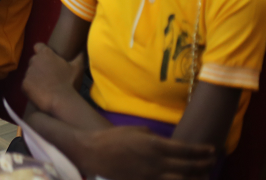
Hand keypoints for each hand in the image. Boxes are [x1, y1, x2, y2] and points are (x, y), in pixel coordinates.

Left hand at [22, 43, 83, 115]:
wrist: (61, 100)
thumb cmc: (69, 82)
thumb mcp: (77, 67)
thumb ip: (79, 56)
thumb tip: (83, 49)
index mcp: (46, 54)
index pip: (38, 46)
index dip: (42, 52)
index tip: (47, 60)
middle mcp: (34, 60)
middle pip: (34, 60)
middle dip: (39, 66)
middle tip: (49, 76)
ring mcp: (28, 72)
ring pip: (30, 73)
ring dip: (35, 78)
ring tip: (45, 86)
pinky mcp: (24, 84)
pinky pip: (26, 85)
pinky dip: (31, 88)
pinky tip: (40, 93)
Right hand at [84, 127, 215, 179]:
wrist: (95, 153)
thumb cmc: (113, 138)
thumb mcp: (136, 131)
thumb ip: (154, 138)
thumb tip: (166, 144)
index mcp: (155, 145)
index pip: (186, 150)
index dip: (201, 151)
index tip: (212, 150)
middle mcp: (158, 163)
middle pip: (188, 167)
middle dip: (203, 166)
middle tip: (212, 163)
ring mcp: (152, 176)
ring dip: (196, 178)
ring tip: (204, 176)